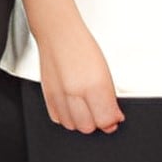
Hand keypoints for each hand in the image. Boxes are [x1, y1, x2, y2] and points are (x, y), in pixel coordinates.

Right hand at [33, 18, 124, 133]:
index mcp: (95, 85)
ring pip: (72, 125)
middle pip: (88, 127)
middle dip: (97, 122)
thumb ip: (109, 97)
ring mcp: (59, 95)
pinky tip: (72, 105)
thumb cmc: (82, 46)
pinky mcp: (47, 95)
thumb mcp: (105, 71)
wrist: (58, 34)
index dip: (112, 120)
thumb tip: (113, 117)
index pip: (105, 120)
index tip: (115, 116)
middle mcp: (75, 92)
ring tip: (86, 107)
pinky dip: (67, 117)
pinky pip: (58, 118)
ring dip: (81, 121)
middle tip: (101, 110)